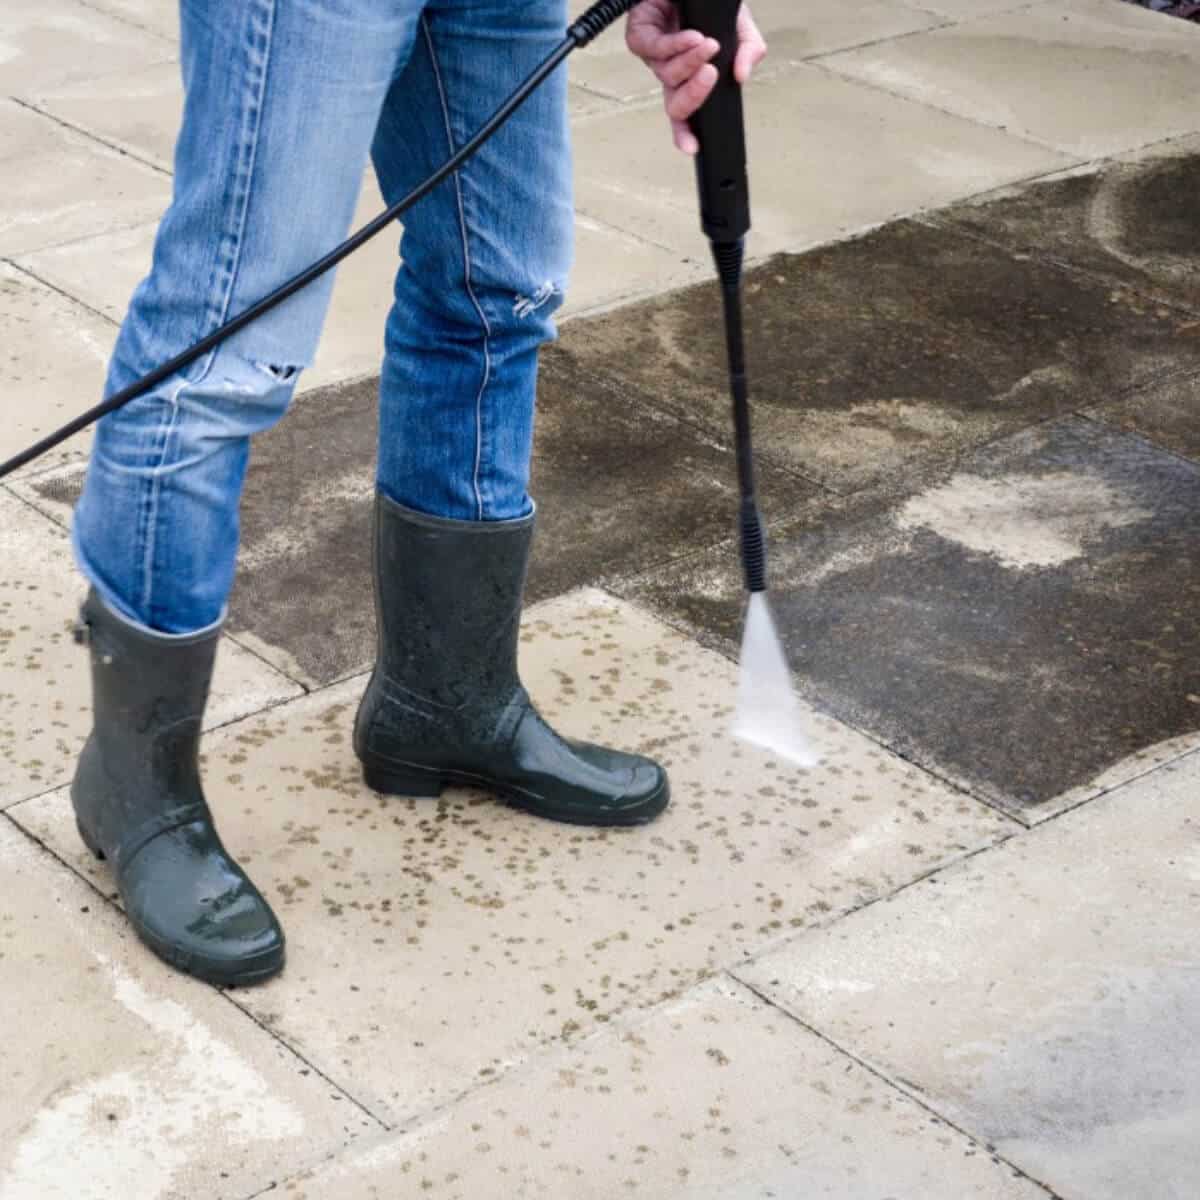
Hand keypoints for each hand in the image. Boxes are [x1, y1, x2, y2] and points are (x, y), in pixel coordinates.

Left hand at [626, 0, 766, 154]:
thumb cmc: (710, 7)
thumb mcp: (740, 28)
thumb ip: (749, 51)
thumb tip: (742, 75)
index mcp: (691, 79)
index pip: (687, 116)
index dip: (687, 133)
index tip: (693, 147)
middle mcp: (671, 74)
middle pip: (675, 104)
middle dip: (694, 95)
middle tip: (711, 76)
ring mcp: (654, 58)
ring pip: (668, 75)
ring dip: (690, 62)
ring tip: (709, 46)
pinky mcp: (640, 37)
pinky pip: (655, 49)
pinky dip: (676, 45)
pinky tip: (693, 38)